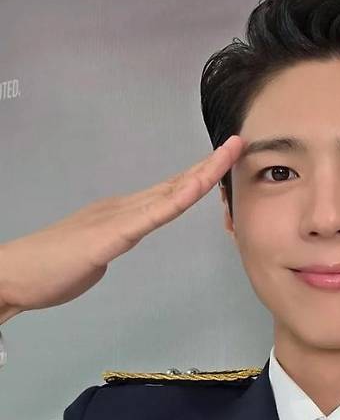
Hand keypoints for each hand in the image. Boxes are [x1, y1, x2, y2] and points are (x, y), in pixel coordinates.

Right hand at [0, 136, 243, 317]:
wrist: (14, 275)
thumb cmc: (51, 268)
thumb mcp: (96, 252)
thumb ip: (114, 241)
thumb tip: (125, 238)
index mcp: (122, 212)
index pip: (170, 191)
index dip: (199, 174)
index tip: (224, 161)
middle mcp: (122, 208)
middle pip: (175, 184)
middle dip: (209, 165)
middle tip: (238, 144)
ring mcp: (115, 220)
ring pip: (167, 195)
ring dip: (200, 175)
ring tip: (226, 155)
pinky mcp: (107, 238)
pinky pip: (147, 219)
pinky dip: (172, 203)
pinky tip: (192, 190)